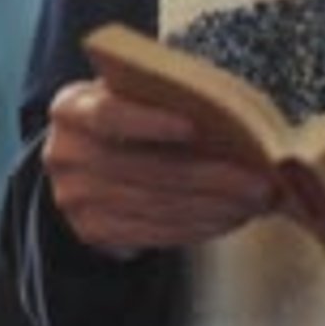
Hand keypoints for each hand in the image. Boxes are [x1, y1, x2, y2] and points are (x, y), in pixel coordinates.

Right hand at [44, 78, 274, 256]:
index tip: (196, 127)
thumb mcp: (130, 92)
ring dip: (213, 207)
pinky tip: (229, 218)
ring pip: (156, 206)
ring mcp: (75, 199)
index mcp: (71, 108)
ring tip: (255, 202)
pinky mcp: (93, 232)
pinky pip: (153, 233)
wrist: (83, 157)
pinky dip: (197, 227)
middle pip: (144, 169)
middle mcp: (65, 154)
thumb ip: (164, 96)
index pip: (108, 114)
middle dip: (209, 177)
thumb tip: (232, 116)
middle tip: (260, 182)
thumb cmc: (126, 111)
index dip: (150, 121)